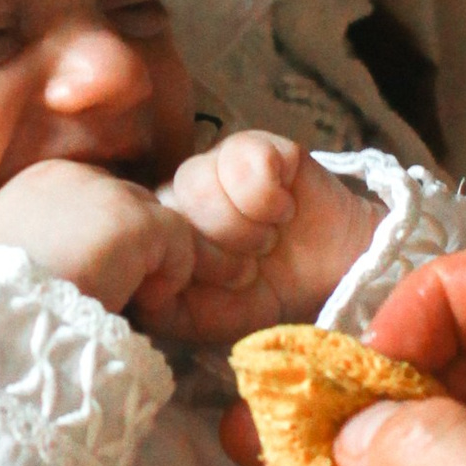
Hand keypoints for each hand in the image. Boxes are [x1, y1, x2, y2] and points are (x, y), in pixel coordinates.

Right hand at [0, 158, 223, 321]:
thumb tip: (84, 272)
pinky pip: (180, 243)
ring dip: (151, 268)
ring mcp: (104, 194)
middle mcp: (71, 175)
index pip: (94, 201)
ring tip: (129, 307)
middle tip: (122, 298)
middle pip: (131, 205)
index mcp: (36, 184)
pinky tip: (141, 309)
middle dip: (135, 251)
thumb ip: (48, 254)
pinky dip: (171, 279)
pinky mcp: (133, 222)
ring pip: (158, 224)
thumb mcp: (9, 266)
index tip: (98, 286)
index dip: (105, 244)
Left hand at [152, 134, 377, 339]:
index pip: (144, 230)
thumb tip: (133, 289)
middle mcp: (185, 189)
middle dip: (214, 251)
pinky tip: (286, 212)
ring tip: (269, 243)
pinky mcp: (263, 146)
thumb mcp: (203, 319)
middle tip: (248, 269)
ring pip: (199, 181)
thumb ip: (157, 307)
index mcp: (165, 225)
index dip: (183, 262)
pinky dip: (268, 198)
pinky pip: (246, 159)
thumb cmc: (262, 295)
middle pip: (169, 202)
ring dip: (243, 227)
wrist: (333, 278)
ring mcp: (220, 162)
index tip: (219, 287)